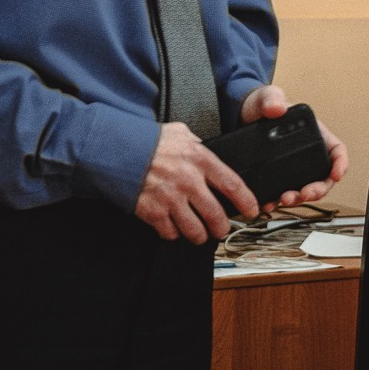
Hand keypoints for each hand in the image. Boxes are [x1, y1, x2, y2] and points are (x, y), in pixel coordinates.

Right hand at [135, 122, 256, 243]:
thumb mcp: (181, 133)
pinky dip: (174, 234)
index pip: (232, 185)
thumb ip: (198, 145)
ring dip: (200, 236)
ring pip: (195, 230)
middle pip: (216, 215)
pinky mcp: (153, 212)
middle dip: (222, 227)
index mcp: (200, 160)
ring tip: (200, 234)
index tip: (251, 210)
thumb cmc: (149, 140)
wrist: (116, 150)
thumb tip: (209, 152)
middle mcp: (188, 181)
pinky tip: (174, 228)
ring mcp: (170, 199)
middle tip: (222, 229)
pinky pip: (170, 232)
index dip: (246, 201)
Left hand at [239, 84, 350, 208]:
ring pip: (305, 189)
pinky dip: (278, 201)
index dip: (341, 164)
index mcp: (314, 134)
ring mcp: (293, 167)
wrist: (241, 117)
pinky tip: (270, 202)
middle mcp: (307, 154)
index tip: (336, 175)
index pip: (336, 151)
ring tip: (285, 199)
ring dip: (299, 199)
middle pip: (323, 177)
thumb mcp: (267, 98)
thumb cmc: (261, 105)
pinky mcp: (277, 177)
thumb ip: (272, 99)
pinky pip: (284, 193)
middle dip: (317, 190)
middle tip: (305, 194)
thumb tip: (277, 108)